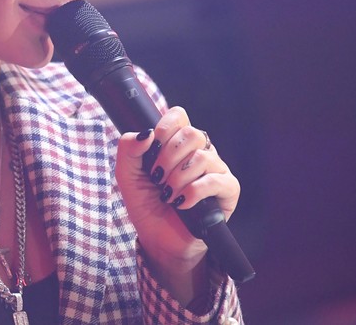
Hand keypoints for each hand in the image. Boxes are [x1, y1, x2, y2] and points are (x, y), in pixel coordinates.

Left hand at [115, 107, 239, 294]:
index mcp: (177, 144)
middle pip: (192, 133)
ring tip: (167, 195)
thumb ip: (128, 149)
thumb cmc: (146, 204)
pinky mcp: (228, 191)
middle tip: (157, 176)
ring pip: (202, 157)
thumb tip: (146, 133)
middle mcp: (200, 152)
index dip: (165, 127)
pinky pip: (217, 180)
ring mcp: (216, 170)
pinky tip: (182, 204)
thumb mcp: (127, 175)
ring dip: (178, 178)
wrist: (158, 239)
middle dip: (168, 156)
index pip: (179, 116)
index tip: (152, 148)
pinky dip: (194, 192)